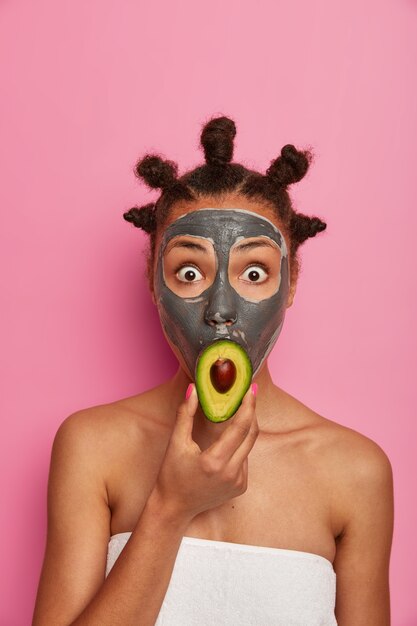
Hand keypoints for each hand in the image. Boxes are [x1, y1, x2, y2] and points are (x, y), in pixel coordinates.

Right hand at [152, 384, 258, 521]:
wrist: (174, 507)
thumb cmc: (172, 475)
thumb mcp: (175, 443)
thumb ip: (185, 414)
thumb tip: (193, 389)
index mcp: (215, 462)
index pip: (240, 428)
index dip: (248, 406)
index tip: (251, 389)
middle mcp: (232, 473)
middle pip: (251, 434)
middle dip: (251, 412)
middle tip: (249, 394)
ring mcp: (239, 482)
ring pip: (249, 446)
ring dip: (244, 429)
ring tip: (236, 413)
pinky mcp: (241, 486)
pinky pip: (245, 459)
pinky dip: (239, 446)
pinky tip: (226, 443)